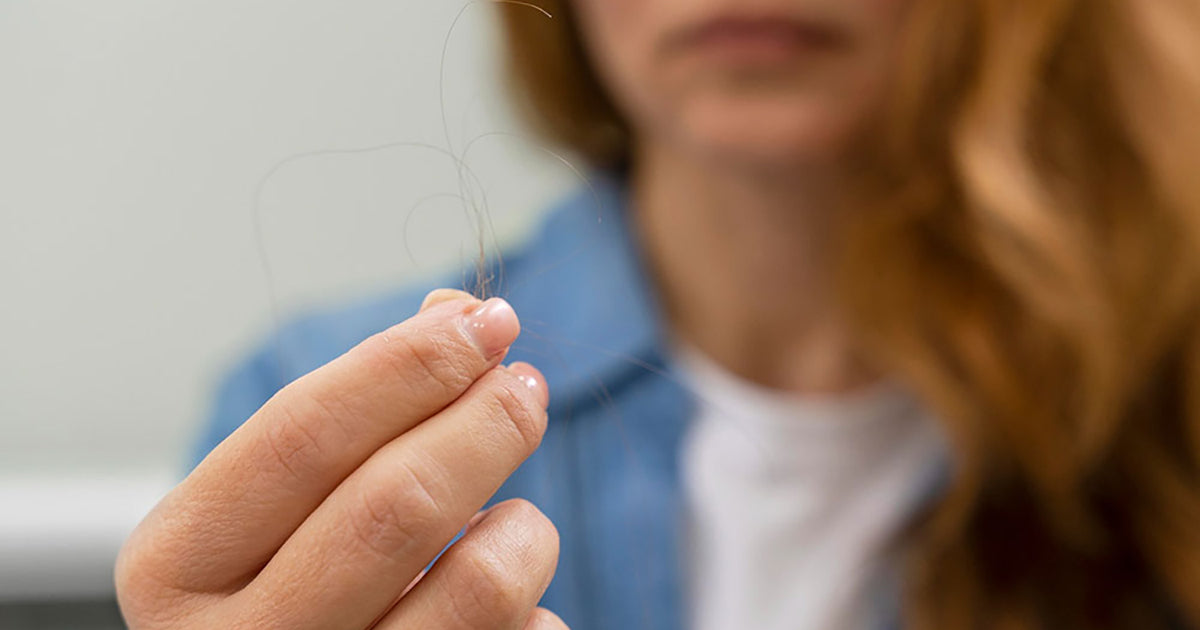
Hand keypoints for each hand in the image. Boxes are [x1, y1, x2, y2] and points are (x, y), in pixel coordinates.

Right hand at [116, 289, 566, 629]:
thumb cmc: (287, 582)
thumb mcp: (283, 501)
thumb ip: (360, 404)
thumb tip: (457, 315)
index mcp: (176, 567)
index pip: (303, 435)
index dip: (407, 366)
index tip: (485, 322)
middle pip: (396, 505)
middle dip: (484, 424)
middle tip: (525, 388)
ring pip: (477, 587)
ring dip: (523, 530)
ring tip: (516, 519)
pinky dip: (529, 608)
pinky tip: (498, 605)